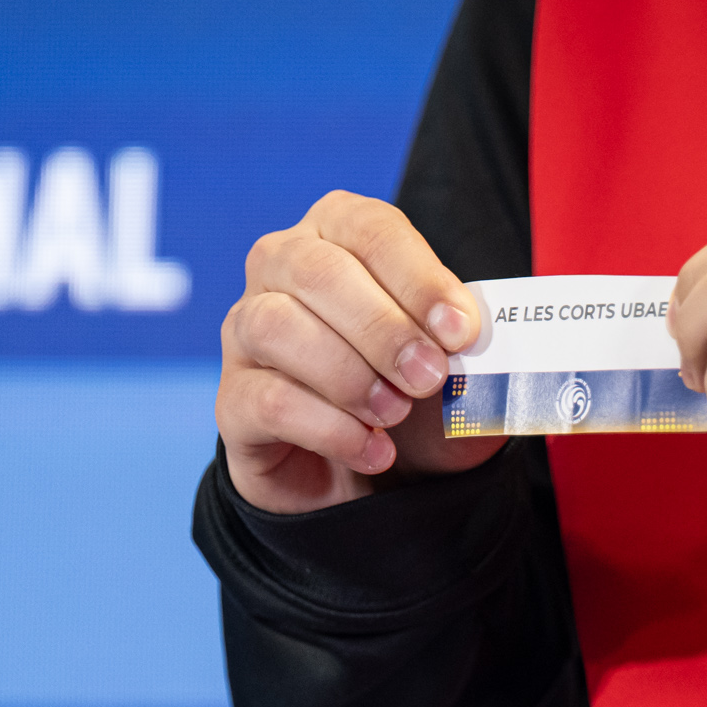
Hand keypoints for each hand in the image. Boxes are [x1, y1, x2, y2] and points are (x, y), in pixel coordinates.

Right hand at [218, 191, 498, 513]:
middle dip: (383, 328)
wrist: (378, 475)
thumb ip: (468, 348)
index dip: (418, 278)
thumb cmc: (417, 401)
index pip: (370, 230)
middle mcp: (280, 269)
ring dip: (349, 374)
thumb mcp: (458, 369)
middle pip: (316, 272)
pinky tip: (374, 449)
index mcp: (338, 235)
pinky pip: (267, 400)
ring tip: (396, 414)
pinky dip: (330, 429)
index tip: (460, 331)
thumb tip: (473, 340)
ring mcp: (246, 332)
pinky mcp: (233, 400)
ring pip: (277, 327)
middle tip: (429, 378)